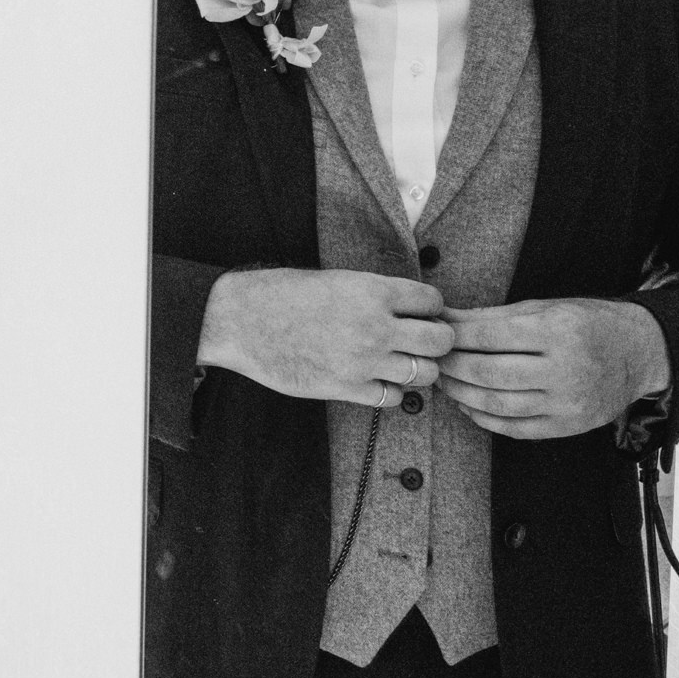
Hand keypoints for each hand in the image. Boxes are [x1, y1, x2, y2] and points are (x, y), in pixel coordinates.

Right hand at [197, 268, 453, 406]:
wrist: (239, 321)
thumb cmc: (280, 294)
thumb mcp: (333, 279)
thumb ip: (374, 294)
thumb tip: (408, 309)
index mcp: (372, 291)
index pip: (433, 302)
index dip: (431, 308)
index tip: (422, 313)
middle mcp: (374, 326)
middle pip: (439, 341)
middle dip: (437, 340)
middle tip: (423, 340)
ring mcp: (362, 361)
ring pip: (423, 373)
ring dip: (417, 368)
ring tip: (400, 361)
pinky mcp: (346, 388)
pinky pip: (393, 398)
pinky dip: (391, 391)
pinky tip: (377, 379)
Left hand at [436, 298, 670, 439]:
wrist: (638, 353)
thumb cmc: (587, 323)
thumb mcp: (542, 308)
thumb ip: (490, 316)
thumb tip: (443, 318)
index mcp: (557, 331)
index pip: (488, 337)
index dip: (453, 338)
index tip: (434, 335)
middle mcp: (565, 369)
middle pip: (488, 374)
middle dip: (451, 367)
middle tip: (431, 360)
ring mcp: (568, 402)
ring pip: (497, 405)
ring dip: (460, 395)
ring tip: (444, 382)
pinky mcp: (568, 426)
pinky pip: (515, 429)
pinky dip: (483, 418)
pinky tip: (468, 404)